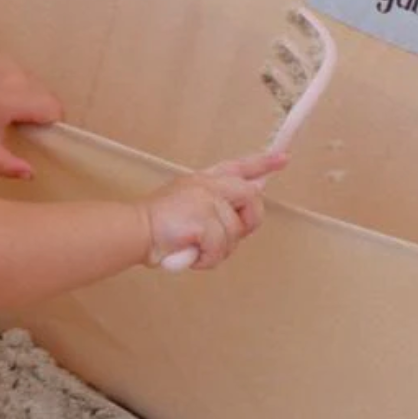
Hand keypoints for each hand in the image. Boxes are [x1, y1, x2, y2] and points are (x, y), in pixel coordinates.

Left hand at [0, 55, 63, 178]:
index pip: (54, 109)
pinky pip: (27, 77)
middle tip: (19, 125)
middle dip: (42, 113)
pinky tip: (1, 96)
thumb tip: (30, 174)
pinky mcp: (7, 59)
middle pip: (50, 97)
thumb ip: (7, 165)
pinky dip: (22, 87)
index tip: (33, 132)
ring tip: (8, 111)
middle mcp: (20, 78)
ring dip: (33, 99)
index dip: (49, 124)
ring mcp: (14, 65)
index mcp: (17, 99)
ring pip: (40, 86)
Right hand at [142, 151, 287, 269]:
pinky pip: (221, 247)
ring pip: (235, 231)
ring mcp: (206, 199)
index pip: (238, 167)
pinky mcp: (204, 218)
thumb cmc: (157, 226)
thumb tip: (243, 208)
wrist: (135, 231)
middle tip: (224, 237)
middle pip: (251, 197)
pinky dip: (207, 259)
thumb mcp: (187, 205)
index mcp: (203, 181)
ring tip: (194, 247)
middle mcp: (207, 185)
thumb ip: (214, 205)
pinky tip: (191, 254)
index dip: (262, 163)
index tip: (283, 159)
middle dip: (248, 221)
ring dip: (218, 249)